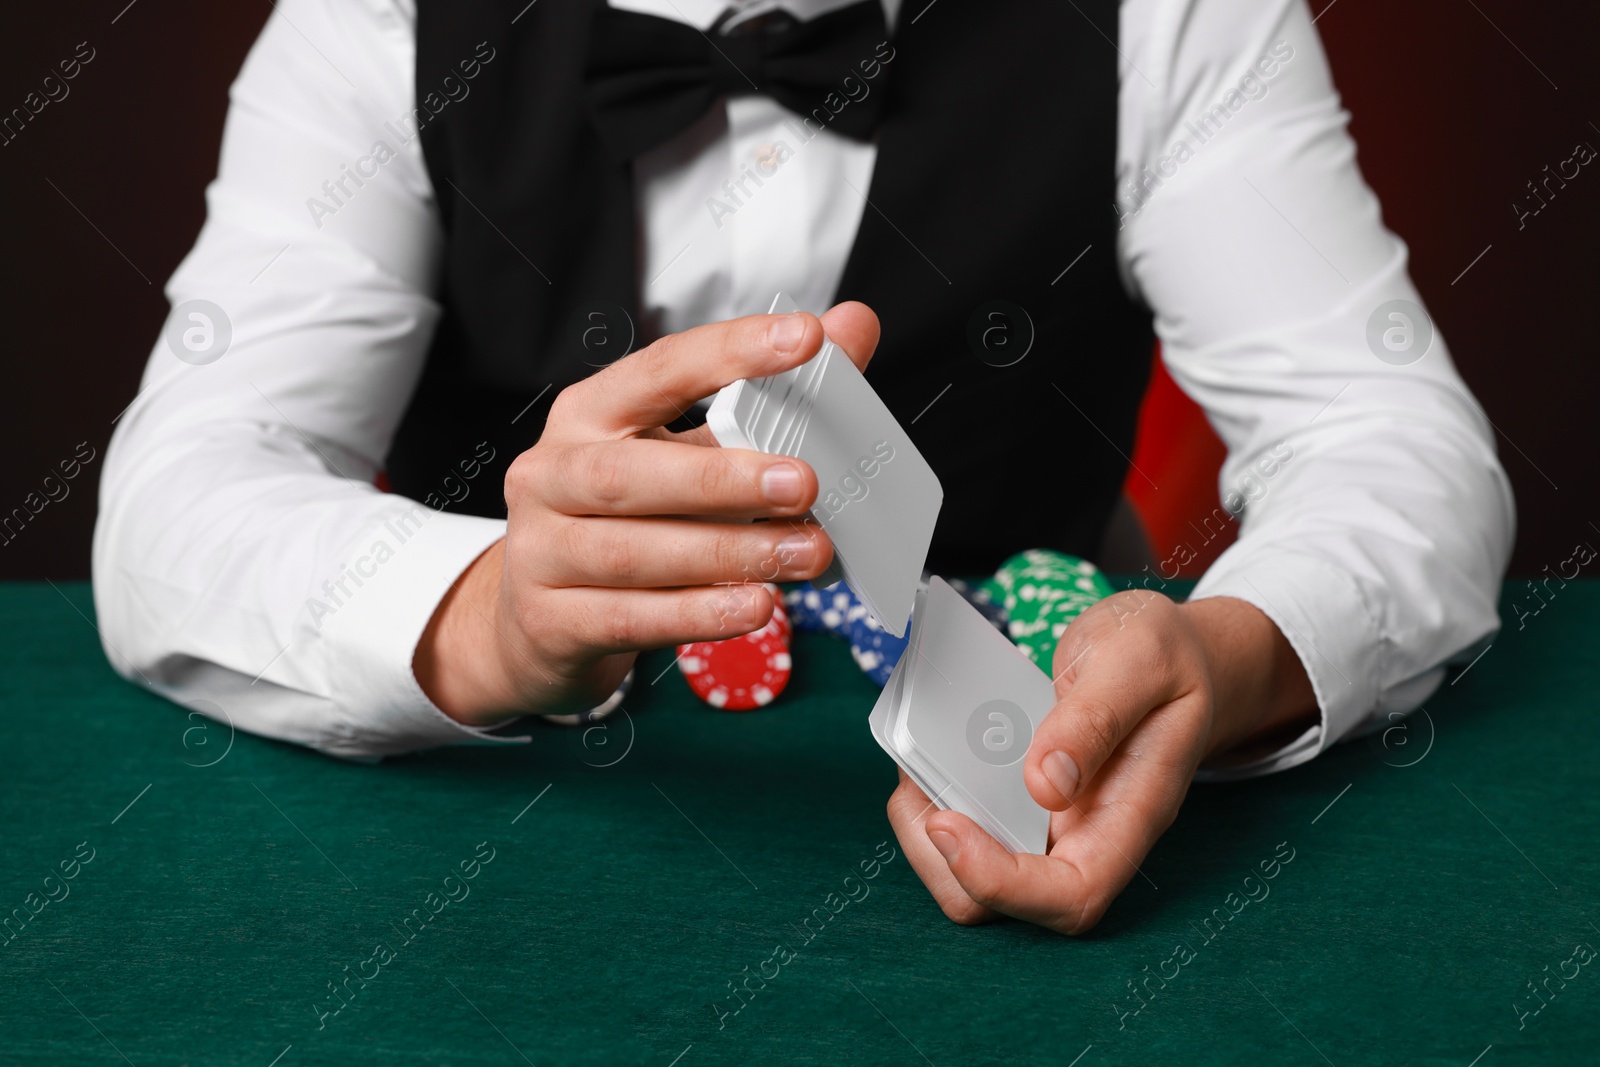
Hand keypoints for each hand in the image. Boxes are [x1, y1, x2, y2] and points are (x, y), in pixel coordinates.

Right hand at [415, 303, 881, 723]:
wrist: (538, 621)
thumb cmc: (625, 520)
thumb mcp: (685, 451)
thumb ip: (764, 398)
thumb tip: (849, 327)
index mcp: (589, 414)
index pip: (660, 369)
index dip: (731, 351)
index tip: (805, 338)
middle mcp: (553, 474)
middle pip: (629, 473)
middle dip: (722, 477)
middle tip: (803, 483)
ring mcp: (542, 550)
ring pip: (634, 552)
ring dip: (728, 553)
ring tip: (804, 554)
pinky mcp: (552, 620)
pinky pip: (631, 617)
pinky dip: (700, 612)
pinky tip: (755, 605)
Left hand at [886, 591, 1315, 933]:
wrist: (1181, 655)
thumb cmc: (1167, 657)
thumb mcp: (1140, 658)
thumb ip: (1097, 716)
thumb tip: (1045, 785)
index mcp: (1134, 814)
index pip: (1075, 893)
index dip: (1003, 883)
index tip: (947, 824)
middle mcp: (1092, 835)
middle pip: (1013, 905)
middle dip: (944, 861)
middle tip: (915, 782)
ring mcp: (1059, 825)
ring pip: (981, 878)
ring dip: (930, 835)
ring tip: (915, 767)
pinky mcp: (1030, 805)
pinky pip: (977, 829)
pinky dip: (939, 802)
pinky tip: (930, 757)